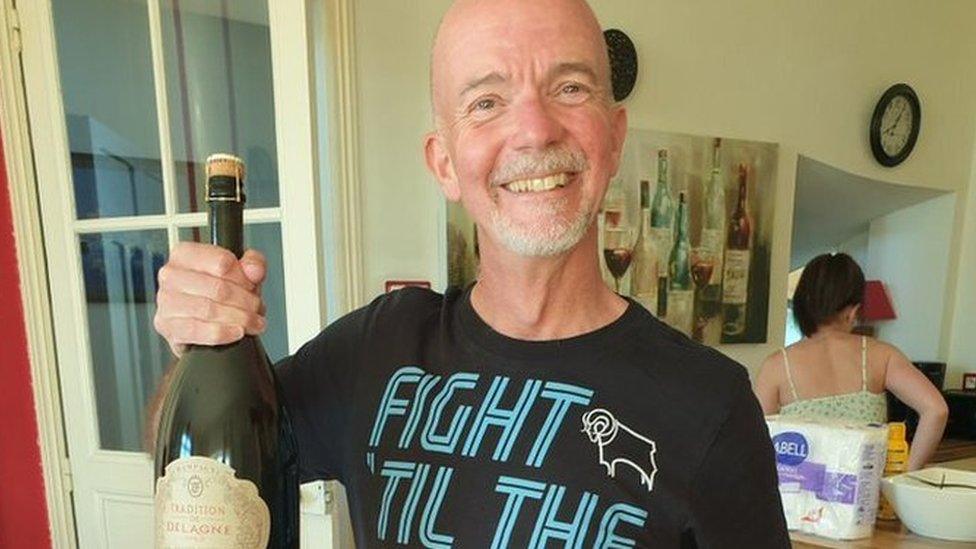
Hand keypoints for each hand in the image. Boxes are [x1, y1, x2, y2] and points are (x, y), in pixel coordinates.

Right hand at [153, 242, 267, 356]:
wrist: (202, 320)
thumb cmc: (219, 291)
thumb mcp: (241, 272)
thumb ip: (253, 264)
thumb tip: (254, 270)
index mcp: (185, 254)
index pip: (222, 262)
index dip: (244, 278)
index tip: (252, 286)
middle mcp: (170, 275)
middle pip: (218, 288)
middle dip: (245, 302)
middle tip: (256, 309)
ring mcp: (165, 301)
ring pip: (209, 310)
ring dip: (239, 319)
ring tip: (252, 322)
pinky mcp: (167, 326)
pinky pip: (197, 331)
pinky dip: (222, 333)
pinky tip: (237, 332)